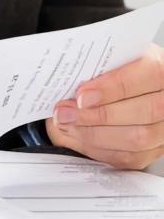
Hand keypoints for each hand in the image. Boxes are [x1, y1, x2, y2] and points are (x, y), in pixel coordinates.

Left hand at [46, 44, 163, 169]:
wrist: (115, 92)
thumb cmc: (108, 74)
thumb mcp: (104, 62)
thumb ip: (94, 70)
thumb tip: (68, 88)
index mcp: (162, 68)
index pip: (150, 75)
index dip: (114, 88)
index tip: (81, 96)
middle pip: (144, 112)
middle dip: (97, 115)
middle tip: (65, 113)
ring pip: (136, 138)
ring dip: (93, 133)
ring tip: (66, 123)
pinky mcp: (153, 150)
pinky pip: (128, 156)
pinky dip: (97, 147)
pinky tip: (78, 135)